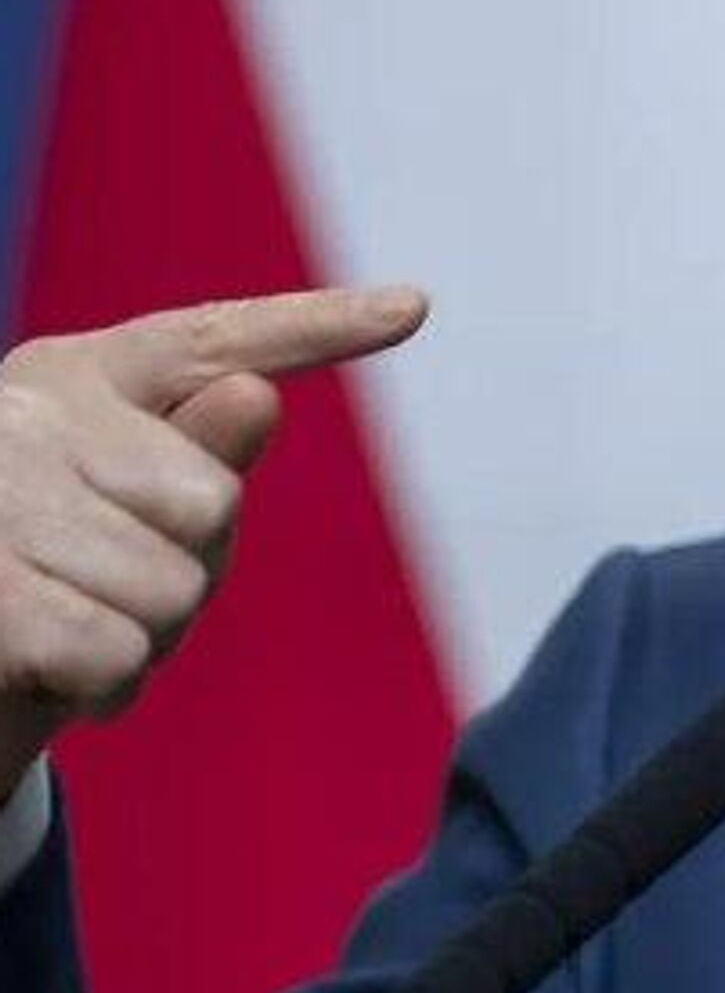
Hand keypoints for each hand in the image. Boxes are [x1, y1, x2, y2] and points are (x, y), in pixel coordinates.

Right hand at [0, 286, 428, 801]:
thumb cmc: (60, 571)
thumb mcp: (136, 508)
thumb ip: (201, 454)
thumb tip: (254, 394)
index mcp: (83, 374)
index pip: (216, 338)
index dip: (320, 325)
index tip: (415, 307)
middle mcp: (30, 412)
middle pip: (213, 504)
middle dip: (187, 572)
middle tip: (112, 585)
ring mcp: (0, 496)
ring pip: (172, 590)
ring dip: (144, 637)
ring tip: (77, 619)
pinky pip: (116, 652)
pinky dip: (106, 684)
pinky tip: (53, 668)